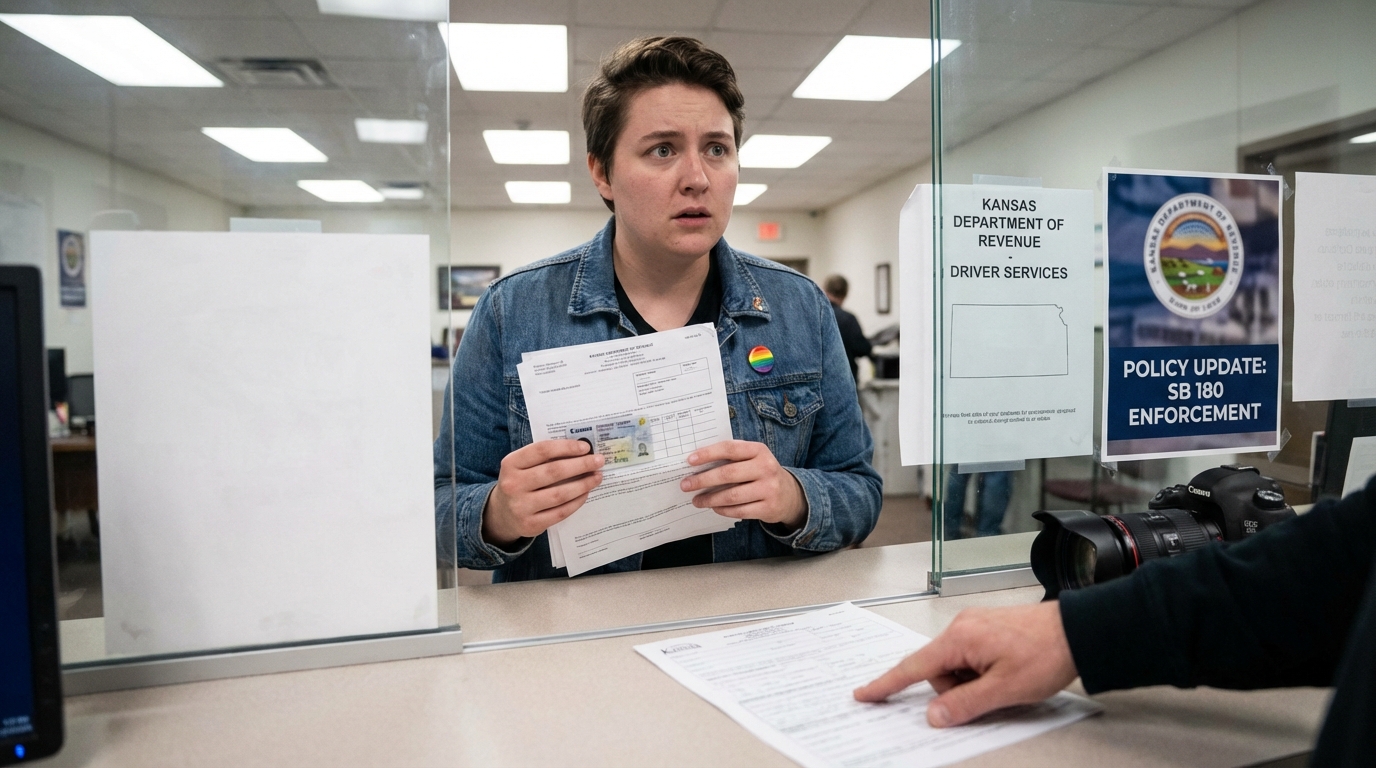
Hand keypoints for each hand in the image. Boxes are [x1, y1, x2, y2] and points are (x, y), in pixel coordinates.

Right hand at [482, 440, 604, 547]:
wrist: (502, 514)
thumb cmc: (520, 482)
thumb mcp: (522, 466)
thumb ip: (544, 457)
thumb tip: (581, 451)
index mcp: (511, 463)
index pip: (542, 450)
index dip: (566, 447)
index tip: (586, 447)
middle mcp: (513, 484)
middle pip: (554, 472)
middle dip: (581, 465)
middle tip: (599, 461)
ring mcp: (521, 506)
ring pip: (559, 494)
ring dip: (583, 484)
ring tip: (597, 477)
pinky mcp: (531, 524)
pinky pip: (560, 512)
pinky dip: (576, 501)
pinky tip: (586, 493)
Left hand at [680, 440, 806, 529]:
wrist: (790, 494)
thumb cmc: (761, 473)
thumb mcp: (752, 459)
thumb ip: (731, 458)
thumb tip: (697, 465)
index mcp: (759, 450)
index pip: (730, 449)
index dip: (708, 454)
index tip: (689, 461)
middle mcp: (766, 468)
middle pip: (728, 474)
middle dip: (703, 480)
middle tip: (686, 485)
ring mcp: (769, 489)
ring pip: (732, 495)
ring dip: (710, 499)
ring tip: (697, 500)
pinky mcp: (769, 508)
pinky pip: (740, 511)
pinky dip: (723, 510)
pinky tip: (714, 508)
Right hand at [853, 601, 1076, 726]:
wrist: (1078, 630)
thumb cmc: (1046, 653)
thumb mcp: (1004, 690)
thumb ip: (964, 704)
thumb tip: (933, 716)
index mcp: (960, 639)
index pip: (914, 667)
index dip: (887, 684)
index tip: (865, 694)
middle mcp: (962, 627)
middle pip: (938, 671)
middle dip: (955, 691)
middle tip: (989, 696)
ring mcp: (975, 626)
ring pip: (956, 667)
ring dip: (972, 683)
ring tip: (1006, 682)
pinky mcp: (987, 629)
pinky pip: (970, 657)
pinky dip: (980, 673)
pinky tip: (1005, 674)